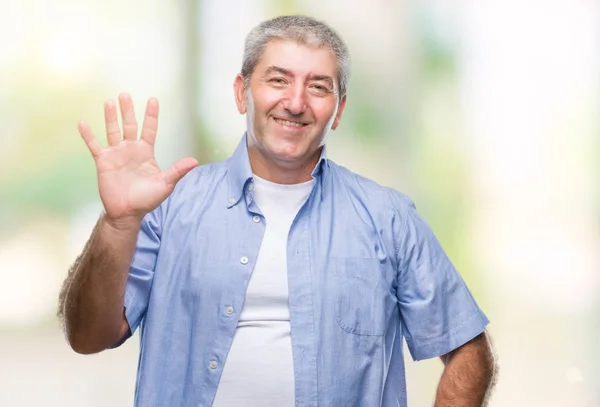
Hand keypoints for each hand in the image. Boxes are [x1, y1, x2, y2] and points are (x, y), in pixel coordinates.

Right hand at [79, 94, 197, 226]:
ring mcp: (116, 154)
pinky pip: (94, 146)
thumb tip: (195, 161)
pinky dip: (88, 135)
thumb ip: (178, 170)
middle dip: (128, 110)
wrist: (127, 212)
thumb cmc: (147, 199)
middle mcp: (131, 150)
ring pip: (113, 131)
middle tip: (125, 94)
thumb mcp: (166, 184)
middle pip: (130, 125)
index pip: (149, 129)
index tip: (153, 99)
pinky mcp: (103, 162)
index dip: (151, 115)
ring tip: (109, 102)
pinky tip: (83, 123)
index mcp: (146, 152)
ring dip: (111, 117)